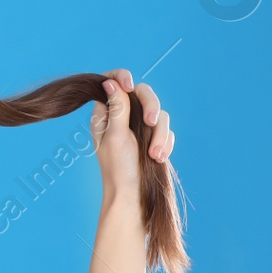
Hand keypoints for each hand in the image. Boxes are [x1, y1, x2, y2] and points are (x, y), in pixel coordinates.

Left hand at [90, 67, 172, 195]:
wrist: (133, 195)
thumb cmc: (119, 168)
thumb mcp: (116, 135)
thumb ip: (117, 108)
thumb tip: (110, 82)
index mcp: (105, 115)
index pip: (111, 83)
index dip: (121, 77)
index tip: (130, 84)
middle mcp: (122, 118)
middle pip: (142, 93)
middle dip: (150, 107)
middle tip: (151, 122)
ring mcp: (140, 128)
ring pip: (158, 114)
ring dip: (160, 134)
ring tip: (155, 155)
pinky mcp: (155, 139)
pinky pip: (166, 131)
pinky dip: (165, 143)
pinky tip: (159, 158)